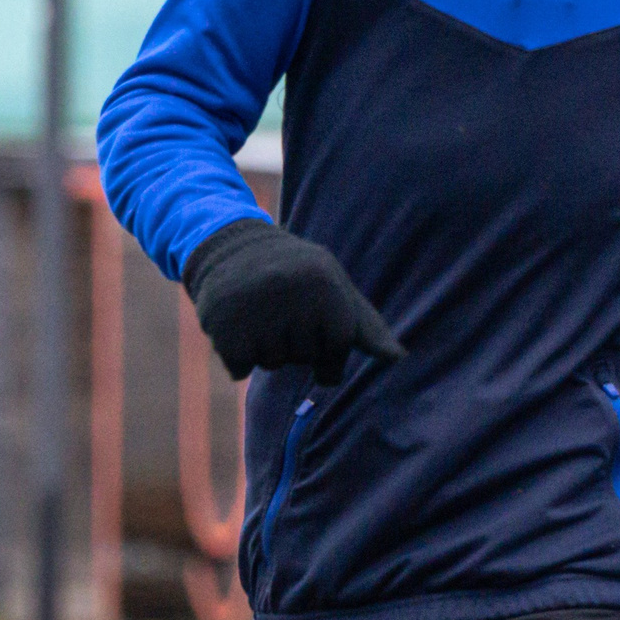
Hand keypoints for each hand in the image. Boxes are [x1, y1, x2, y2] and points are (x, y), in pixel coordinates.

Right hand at [184, 219, 403, 383]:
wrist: (231, 249)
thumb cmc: (297, 275)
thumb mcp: (336, 288)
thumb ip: (366, 326)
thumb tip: (398, 358)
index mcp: (323, 281)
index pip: (339, 345)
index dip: (327, 344)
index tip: (314, 320)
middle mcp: (289, 291)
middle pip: (305, 357)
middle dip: (295, 344)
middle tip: (281, 310)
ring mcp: (253, 307)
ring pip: (272, 365)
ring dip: (266, 350)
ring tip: (259, 313)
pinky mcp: (221, 325)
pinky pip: (240, 370)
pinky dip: (239, 358)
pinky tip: (237, 326)